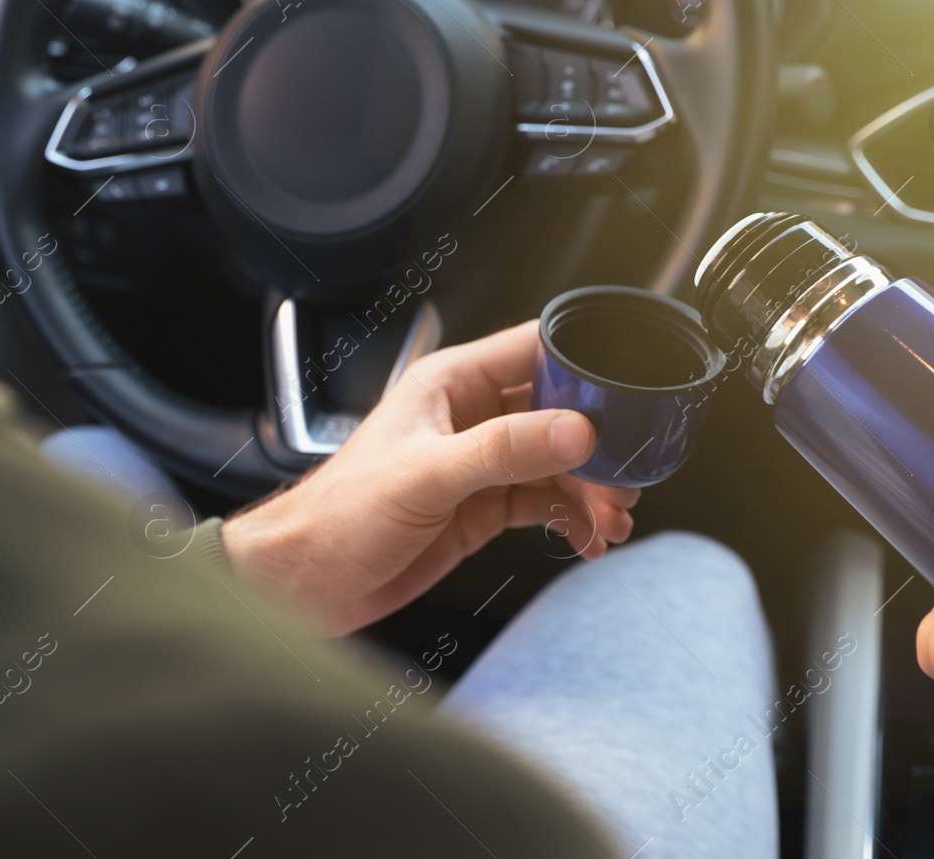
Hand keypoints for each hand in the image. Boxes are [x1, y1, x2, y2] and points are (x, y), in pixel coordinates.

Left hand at [220, 321, 638, 635]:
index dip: (585, 366)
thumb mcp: (428, 476)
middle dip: (599, 446)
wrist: (306, 582)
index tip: (626, 396)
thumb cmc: (338, 515)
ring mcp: (478, 464)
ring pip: (558, 463)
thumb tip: (574, 429)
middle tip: (624, 481)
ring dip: (592, 490)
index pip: (534, 350)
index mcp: (451, 384)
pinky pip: (544, 502)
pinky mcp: (480, 508)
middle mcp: (469, 417)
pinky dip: (573, 519)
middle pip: (559, 412)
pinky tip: (587, 539)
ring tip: (613, 520)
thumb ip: (504, 450)